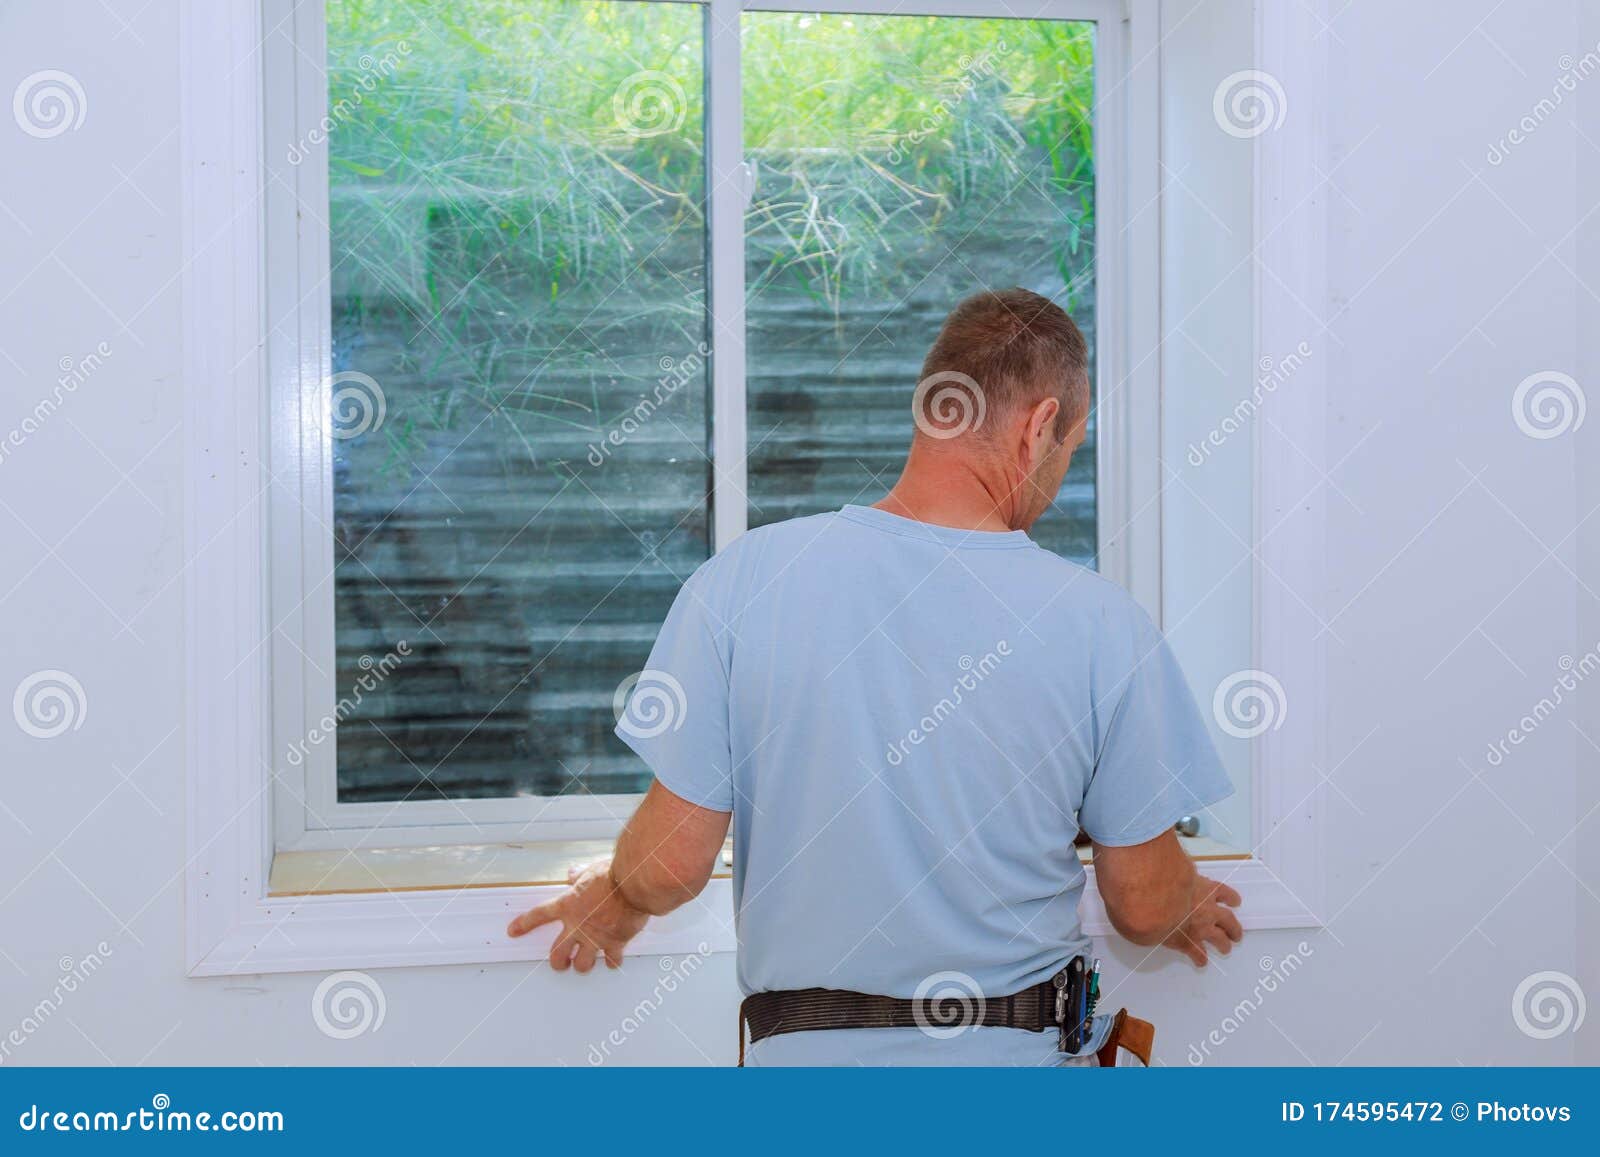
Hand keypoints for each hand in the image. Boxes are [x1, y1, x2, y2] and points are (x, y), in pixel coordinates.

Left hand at [506, 859, 649, 972]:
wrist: (633, 885)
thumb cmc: (614, 875)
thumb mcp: (590, 870)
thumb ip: (579, 876)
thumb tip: (573, 873)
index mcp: (569, 905)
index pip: (539, 916)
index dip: (524, 924)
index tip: (514, 930)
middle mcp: (578, 925)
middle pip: (558, 953)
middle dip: (557, 962)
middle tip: (560, 963)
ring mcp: (596, 937)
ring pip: (582, 964)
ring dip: (582, 965)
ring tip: (584, 964)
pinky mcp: (615, 943)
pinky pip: (612, 960)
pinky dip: (612, 962)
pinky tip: (612, 961)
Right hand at [1161, 874, 1242, 965]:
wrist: (1155, 899)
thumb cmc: (1162, 879)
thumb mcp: (1174, 865)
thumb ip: (1177, 866)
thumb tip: (1169, 859)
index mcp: (1205, 888)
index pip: (1223, 892)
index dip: (1230, 897)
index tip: (1234, 900)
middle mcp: (1207, 909)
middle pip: (1228, 919)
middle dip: (1233, 927)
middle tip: (1236, 932)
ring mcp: (1200, 927)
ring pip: (1220, 939)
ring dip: (1224, 944)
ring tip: (1226, 948)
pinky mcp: (1187, 941)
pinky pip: (1197, 953)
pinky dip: (1199, 958)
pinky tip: (1201, 962)